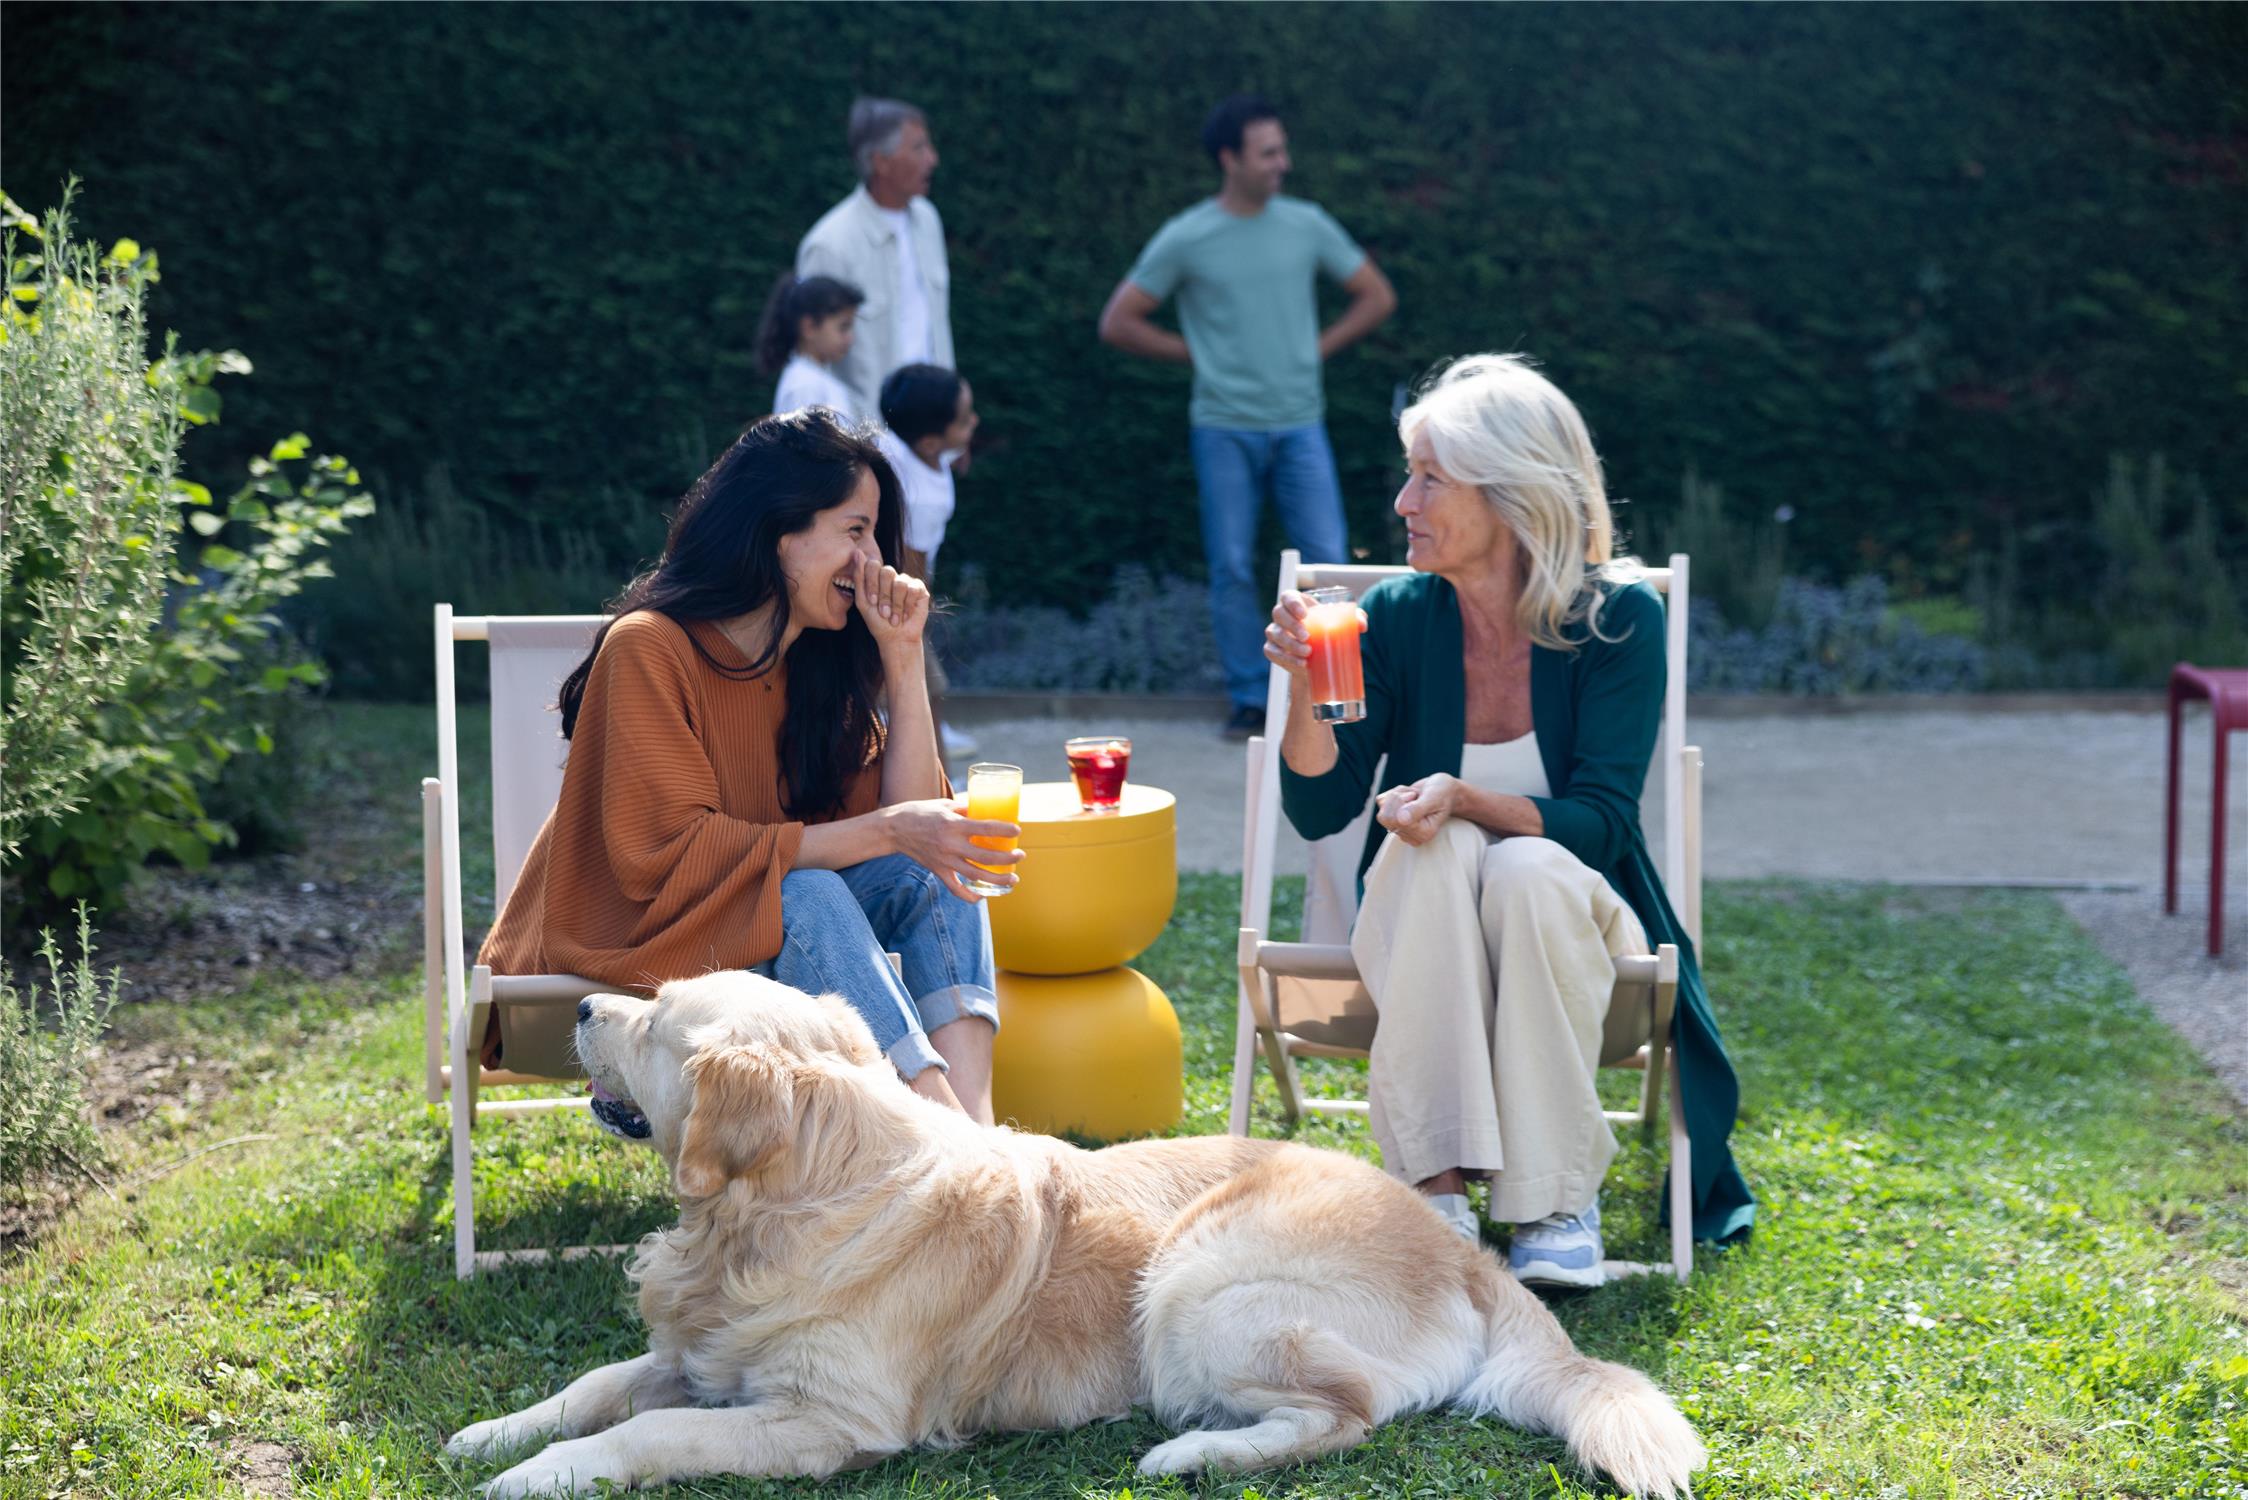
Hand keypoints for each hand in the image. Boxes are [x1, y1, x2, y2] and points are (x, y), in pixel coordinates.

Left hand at [855, 554, 929, 650]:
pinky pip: (913, 589)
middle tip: (883, 613)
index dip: (872, 584)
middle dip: (884, 596)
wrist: (895, 638)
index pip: (872, 565)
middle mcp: (892, 576)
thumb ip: (859, 577)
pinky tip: (905, 616)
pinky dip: (907, 606)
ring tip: (894, 619)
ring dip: (896, 605)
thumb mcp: (863, 601)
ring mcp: (906, 581)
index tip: (872, 602)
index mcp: (876, 577)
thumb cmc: (877, 622)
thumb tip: (857, 552)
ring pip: (900, 583)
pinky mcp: (919, 589)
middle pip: (887, 572)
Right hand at [881, 799, 1022, 901]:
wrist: (894, 829)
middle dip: (1007, 858)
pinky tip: (982, 896)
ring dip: (997, 879)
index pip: (985, 828)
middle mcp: (950, 845)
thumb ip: (966, 810)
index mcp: (953, 825)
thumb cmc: (921, 812)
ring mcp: (944, 861)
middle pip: (985, 857)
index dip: (1004, 831)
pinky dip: (970, 895)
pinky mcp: (938, 871)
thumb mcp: (945, 805)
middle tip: (1020, 855)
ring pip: (975, 875)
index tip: (1017, 830)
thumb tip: (987, 811)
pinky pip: (956, 889)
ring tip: (1013, 878)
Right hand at [1263, 592, 1366, 685]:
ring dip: (1290, 644)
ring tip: (1308, 652)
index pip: (1288, 596)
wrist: (1318, 660)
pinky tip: (1301, 664)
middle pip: (1279, 614)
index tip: (1304, 614)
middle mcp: (1282, 616)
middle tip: (1308, 636)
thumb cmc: (1329, 633)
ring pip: (1274, 634)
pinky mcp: (1273, 650)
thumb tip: (1362, 625)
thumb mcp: (1342, 624)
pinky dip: (1286, 659)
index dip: (1292, 603)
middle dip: (1292, 625)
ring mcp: (1276, 633)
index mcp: (1297, 603)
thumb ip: (1354, 619)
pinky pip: (1272, 652)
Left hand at [1374, 773, 1461, 847]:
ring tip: (1413, 795)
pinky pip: (1381, 802)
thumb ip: (1418, 809)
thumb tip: (1401, 820)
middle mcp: (1410, 835)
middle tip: (1415, 795)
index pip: (1396, 821)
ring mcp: (1401, 828)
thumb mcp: (1434, 798)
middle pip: (1386, 816)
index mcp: (1423, 834)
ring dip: (1397, 794)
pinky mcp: (1394, 818)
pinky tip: (1408, 795)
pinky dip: (1394, 792)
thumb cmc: (1443, 793)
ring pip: (1383, 808)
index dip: (1403, 802)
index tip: (1418, 797)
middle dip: (1399, 798)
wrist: (1444, 788)